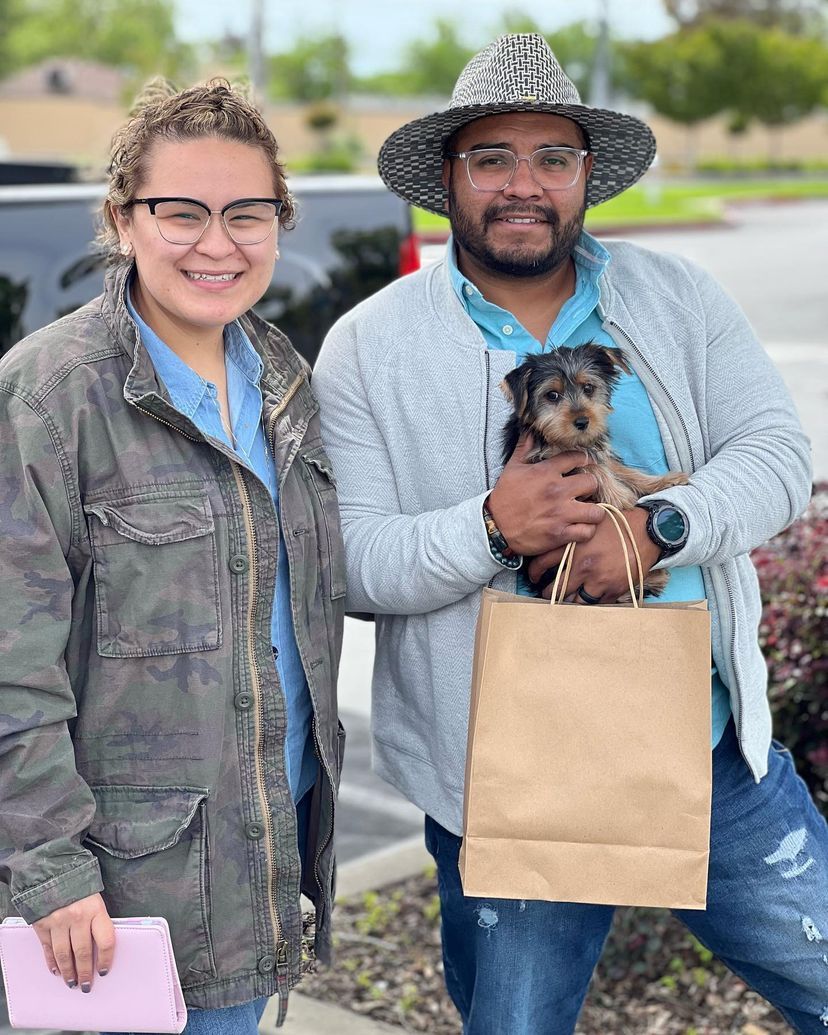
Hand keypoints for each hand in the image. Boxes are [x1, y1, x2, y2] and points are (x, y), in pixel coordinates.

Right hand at [32, 893, 114, 991]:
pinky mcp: (42, 924)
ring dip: (68, 972)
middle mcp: (77, 917)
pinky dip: (52, 962)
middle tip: (86, 985)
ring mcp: (58, 921)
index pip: (106, 941)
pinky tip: (56, 971)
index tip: (104, 971)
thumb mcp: (95, 899)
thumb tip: (101, 948)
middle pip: (83, 952)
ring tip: (71, 982)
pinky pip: (48, 948)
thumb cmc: (80, 887)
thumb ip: (97, 920)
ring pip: (64, 954)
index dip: (105, 959)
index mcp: (95, 909)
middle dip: (84, 972)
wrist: (54, 871)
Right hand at [487, 436, 604, 555]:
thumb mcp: (512, 468)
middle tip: (584, 492)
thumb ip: (524, 448)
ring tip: (586, 512)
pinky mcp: (560, 534)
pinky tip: (579, 527)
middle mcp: (556, 491)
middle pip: (592, 483)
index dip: (584, 461)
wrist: (495, 528)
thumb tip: (530, 430)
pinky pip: (587, 532)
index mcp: (546, 472)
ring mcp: (560, 514)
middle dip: (590, 487)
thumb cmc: (504, 497)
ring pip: (596, 511)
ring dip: (593, 512)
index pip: (578, 458)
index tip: (584, 466)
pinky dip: (586, 531)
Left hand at [527, 506, 661, 602]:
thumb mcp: (588, 523)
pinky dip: (588, 603)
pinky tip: (585, 599)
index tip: (533, 576)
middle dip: (547, 593)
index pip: (542, 563)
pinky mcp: (611, 590)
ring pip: (573, 601)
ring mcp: (597, 580)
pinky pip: (595, 604)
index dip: (534, 572)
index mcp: (573, 546)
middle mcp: (582, 565)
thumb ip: (570, 533)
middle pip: (555, 588)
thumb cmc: (617, 525)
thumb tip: (551, 537)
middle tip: (545, 593)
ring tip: (563, 601)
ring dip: (567, 602)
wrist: (646, 533)